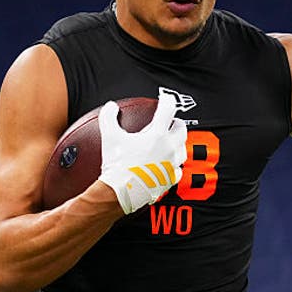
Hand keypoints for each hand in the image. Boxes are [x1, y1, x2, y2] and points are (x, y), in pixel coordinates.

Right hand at [98, 91, 187, 213]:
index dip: (167, 100)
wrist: (120, 192)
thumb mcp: (110, 137)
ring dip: (178, 144)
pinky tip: (168, 166)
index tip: (164, 99)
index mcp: (157, 135)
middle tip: (170, 122)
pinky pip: (178, 171)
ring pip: (183, 150)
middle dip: (176, 123)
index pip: (168, 110)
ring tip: (170, 143)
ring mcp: (171, 165)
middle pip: (181, 130)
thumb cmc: (116, 165)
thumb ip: (109, 117)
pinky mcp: (169, 180)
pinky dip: (174, 166)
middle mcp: (168, 148)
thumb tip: (111, 106)